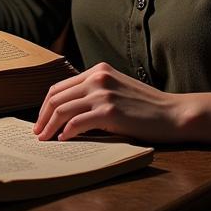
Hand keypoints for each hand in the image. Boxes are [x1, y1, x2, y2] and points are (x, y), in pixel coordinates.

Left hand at [31, 62, 187, 142]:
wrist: (173, 113)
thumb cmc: (147, 106)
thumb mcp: (118, 89)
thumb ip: (96, 92)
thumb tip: (69, 111)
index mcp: (98, 69)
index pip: (61, 86)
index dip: (46, 104)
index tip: (41, 120)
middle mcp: (98, 77)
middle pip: (57, 96)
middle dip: (43, 116)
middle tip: (37, 133)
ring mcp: (103, 94)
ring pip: (62, 110)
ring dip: (49, 127)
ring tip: (45, 139)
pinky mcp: (109, 112)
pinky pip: (77, 123)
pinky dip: (66, 133)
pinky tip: (64, 140)